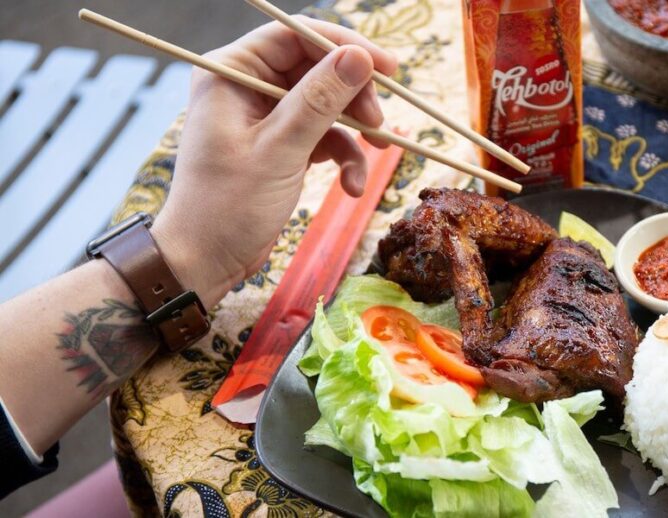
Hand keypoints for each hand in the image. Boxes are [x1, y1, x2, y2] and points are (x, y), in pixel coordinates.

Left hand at [150, 17, 397, 305]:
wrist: (205, 260)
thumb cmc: (226, 206)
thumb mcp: (280, 150)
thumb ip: (321, 100)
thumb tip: (360, 57)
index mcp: (232, 72)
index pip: (295, 37)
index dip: (345, 46)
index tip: (387, 67)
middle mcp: (247, 86)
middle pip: (317, 68)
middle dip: (354, 95)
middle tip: (379, 121)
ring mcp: (266, 116)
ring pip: (327, 102)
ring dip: (355, 128)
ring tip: (377, 151)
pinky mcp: (281, 143)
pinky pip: (324, 135)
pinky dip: (344, 156)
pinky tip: (352, 185)